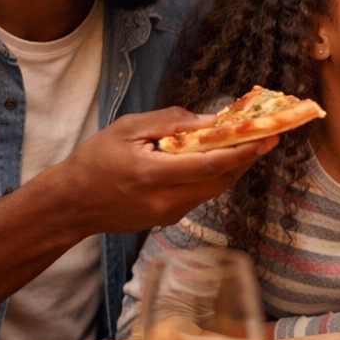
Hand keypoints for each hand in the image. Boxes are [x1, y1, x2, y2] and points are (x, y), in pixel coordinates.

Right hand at [45, 107, 276, 235]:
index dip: (241, 152)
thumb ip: (171, 122)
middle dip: (246, 159)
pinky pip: (201, 195)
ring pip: (214, 190)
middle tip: (268, 137)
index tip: (265, 137)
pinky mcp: (169, 218)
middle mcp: (165, 201)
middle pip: (219, 181)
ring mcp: (169, 214)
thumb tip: (210, 120)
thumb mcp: (127, 129)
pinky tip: (221, 159)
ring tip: (251, 144)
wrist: (71, 204)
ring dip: (234, 168)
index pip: (209, 166)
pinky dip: (215, 177)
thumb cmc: (94, 161)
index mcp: (152, 175)